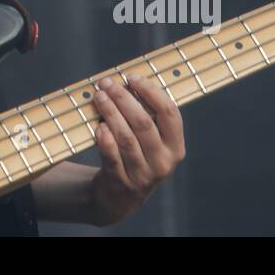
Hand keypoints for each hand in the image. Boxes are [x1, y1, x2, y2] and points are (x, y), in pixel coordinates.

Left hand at [86, 74, 184, 224]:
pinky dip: (104, 139)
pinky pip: (112, 157)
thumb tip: (129, 79)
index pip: (170, 113)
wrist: (121, 197)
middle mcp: (163, 162)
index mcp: (175, 147)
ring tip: (99, 97)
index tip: (132, 77)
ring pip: (126, 138)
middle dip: (123, 98)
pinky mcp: (122, 183)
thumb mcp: (151, 140)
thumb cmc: (136, 155)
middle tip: (107, 84)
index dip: (150, 91)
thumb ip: (147, 114)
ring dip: (110, 113)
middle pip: (144, 123)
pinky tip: (98, 125)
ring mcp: (143, 175)